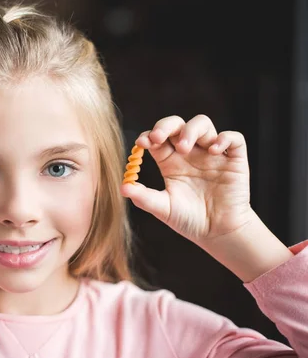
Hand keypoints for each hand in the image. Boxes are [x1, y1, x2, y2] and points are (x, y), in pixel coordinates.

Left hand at [121, 115, 253, 243]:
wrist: (218, 233)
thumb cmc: (189, 219)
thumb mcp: (163, 209)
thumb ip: (144, 197)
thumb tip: (123, 187)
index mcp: (170, 161)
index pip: (157, 138)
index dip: (148, 136)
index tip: (142, 143)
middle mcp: (190, 153)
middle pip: (177, 124)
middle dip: (166, 125)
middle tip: (158, 137)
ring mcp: (212, 154)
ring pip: (202, 124)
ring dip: (191, 130)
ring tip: (184, 148)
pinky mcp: (234, 160)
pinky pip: (234, 138)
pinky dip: (224, 138)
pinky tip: (213, 151)